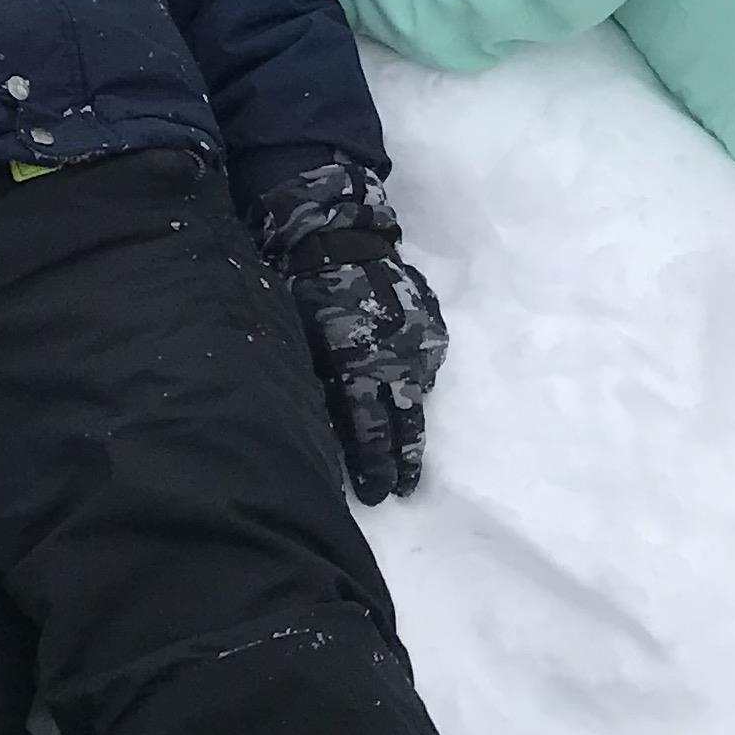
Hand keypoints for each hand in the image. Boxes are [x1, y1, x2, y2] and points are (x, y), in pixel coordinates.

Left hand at [247, 157, 444, 503]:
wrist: (339, 237)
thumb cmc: (304, 290)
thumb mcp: (302, 344)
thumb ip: (322, 385)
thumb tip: (329, 426)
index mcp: (360, 373)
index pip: (371, 436)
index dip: (373, 469)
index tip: (374, 497)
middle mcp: (397, 366)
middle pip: (404, 427)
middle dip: (402, 463)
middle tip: (401, 490)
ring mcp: (420, 347)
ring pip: (418, 398)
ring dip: (411, 424)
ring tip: (408, 456)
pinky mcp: (432, 327)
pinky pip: (425, 364)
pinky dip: (415, 379)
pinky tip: (408, 393)